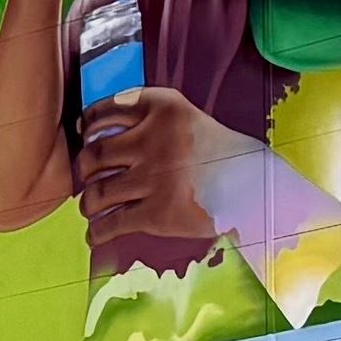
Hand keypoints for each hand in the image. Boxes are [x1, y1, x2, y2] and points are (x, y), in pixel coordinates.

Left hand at [72, 85, 218, 256]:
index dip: (87, 123)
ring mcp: (155, 177)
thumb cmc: (221, 155)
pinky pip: (113, 223)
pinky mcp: (158, 213)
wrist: (257, 187)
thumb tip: (98, 135)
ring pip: (98, 192)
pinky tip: (95, 234)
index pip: (107, 109)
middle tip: (86, 176)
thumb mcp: (188, 119)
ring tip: (90, 207)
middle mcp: (155, 138)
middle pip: (96, 154)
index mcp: (164, 107)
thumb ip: (151, 119)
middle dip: (84, 169)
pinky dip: (97, 231)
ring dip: (88, 203)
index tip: (82, 131)